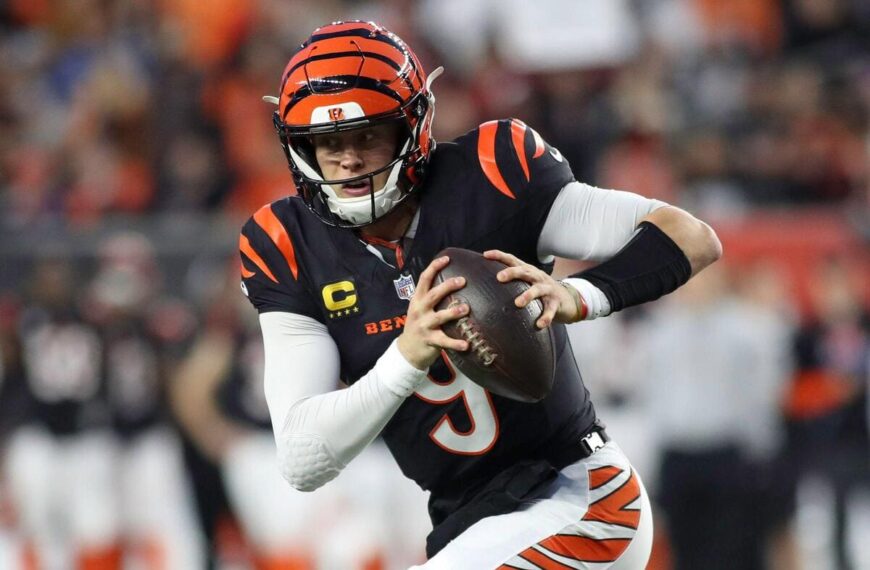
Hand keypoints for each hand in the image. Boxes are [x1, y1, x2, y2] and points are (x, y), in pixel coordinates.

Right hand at [396, 255, 468, 369]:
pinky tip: (466, 344)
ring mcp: (424, 325)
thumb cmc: (419, 324)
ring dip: (453, 312)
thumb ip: (431, 296)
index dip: (435, 267)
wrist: (407, 349)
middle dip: (447, 286)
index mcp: (417, 299)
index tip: (447, 258)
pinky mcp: (430, 340)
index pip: (424, 279)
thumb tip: (452, 280)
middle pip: (433, 295)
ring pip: (439, 317)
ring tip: (466, 308)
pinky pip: (444, 341)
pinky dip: (455, 343)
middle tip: (462, 280)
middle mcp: (419, 310)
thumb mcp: (420, 307)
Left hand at [484, 250, 580, 327]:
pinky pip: (550, 310)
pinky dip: (545, 317)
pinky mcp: (556, 302)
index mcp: (528, 271)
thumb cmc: (539, 291)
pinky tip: (539, 324)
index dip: (500, 256)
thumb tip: (482, 286)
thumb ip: (510, 283)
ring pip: (538, 289)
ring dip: (528, 295)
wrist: (568, 299)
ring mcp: (548, 289)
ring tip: (518, 303)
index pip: (512, 260)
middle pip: (525, 271)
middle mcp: (537, 277)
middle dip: (512, 273)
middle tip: (499, 277)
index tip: (486, 255)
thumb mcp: (526, 283)